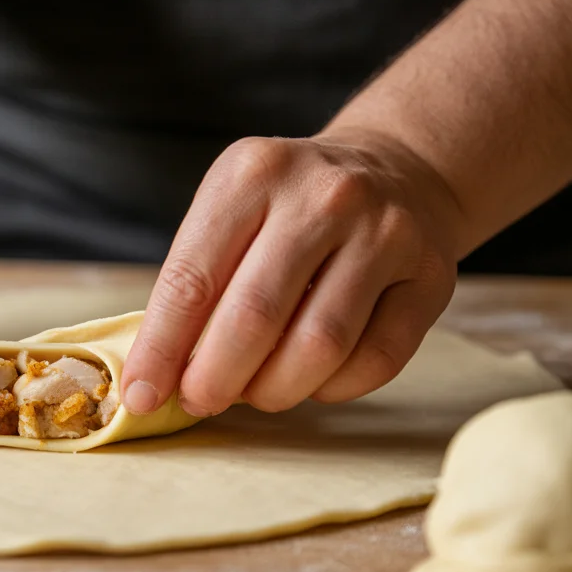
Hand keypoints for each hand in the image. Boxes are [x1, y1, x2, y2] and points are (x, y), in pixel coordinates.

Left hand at [122, 130, 464, 415]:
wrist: (399, 169)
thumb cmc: (289, 207)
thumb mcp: (232, 209)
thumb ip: (196, 281)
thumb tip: (155, 375)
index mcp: (254, 174)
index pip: (193, 279)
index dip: (161, 348)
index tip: (140, 395)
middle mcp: (324, 197)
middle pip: (254, 317)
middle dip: (214, 378)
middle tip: (199, 401)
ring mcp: (385, 234)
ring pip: (319, 347)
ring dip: (273, 390)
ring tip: (253, 392)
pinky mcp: (431, 277)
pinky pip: (376, 361)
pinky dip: (333, 388)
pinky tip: (312, 379)